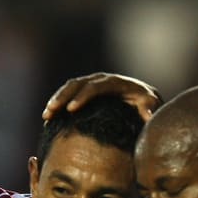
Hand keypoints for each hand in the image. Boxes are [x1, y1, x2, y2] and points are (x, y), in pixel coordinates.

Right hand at [42, 72, 161, 121]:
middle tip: (51, 111)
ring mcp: (92, 83)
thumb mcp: (151, 106)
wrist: (144, 100)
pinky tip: (49, 118)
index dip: (82, 97)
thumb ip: (150, 110)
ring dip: (56, 100)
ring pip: (69, 87)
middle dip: (62, 97)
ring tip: (46, 116)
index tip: (71, 110)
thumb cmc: (148, 105)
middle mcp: (101, 79)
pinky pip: (68, 94)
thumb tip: (148, 115)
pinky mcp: (85, 91)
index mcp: (115, 82)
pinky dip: (58, 104)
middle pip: (77, 84)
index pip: (94, 87)